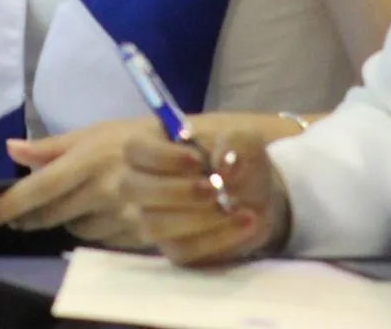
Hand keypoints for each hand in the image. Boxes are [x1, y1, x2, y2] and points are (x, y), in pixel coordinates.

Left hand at [0, 119, 151, 246]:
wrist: (206, 156)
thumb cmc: (149, 135)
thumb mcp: (101, 132)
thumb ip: (54, 146)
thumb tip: (11, 149)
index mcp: (90, 157)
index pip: (40, 187)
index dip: (10, 204)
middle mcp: (104, 188)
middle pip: (53, 215)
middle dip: (32, 218)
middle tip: (18, 219)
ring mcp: (123, 214)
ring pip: (78, 230)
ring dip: (69, 221)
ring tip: (74, 206)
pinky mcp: (141, 234)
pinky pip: (105, 239)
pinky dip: (98, 229)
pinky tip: (105, 214)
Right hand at [119, 127, 288, 265]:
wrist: (258, 194)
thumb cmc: (241, 159)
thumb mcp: (247, 140)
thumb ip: (237, 143)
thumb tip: (225, 164)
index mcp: (153, 148)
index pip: (135, 149)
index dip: (161, 156)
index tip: (197, 160)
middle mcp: (145, 184)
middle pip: (132, 188)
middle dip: (173, 191)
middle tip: (214, 189)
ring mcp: (155, 219)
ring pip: (154, 224)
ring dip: (197, 218)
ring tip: (234, 206)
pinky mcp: (175, 247)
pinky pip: (184, 250)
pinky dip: (218, 237)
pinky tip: (245, 221)